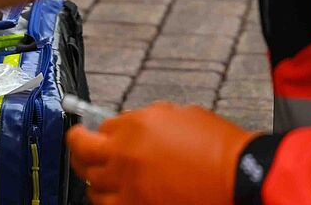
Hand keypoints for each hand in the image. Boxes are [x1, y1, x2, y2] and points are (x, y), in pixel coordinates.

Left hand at [67, 103, 256, 204]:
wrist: (233, 175)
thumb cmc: (215, 144)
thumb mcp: (181, 114)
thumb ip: (151, 118)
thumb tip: (136, 124)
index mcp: (136, 125)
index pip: (101, 126)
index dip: (100, 126)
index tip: (98, 127)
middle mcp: (124, 156)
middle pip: (82, 152)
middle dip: (77, 145)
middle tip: (77, 141)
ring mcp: (126, 187)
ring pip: (90, 184)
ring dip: (91, 175)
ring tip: (95, 171)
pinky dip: (103, 199)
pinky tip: (109, 194)